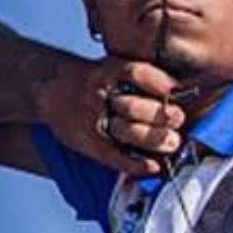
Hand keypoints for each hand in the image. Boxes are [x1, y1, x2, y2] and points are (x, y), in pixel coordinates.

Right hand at [42, 57, 185, 176]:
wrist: (52, 90)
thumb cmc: (95, 81)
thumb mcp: (114, 66)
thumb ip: (144, 76)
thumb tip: (181, 90)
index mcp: (111, 72)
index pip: (136, 73)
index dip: (159, 82)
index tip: (176, 91)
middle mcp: (102, 95)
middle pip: (134, 106)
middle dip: (160, 115)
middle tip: (178, 119)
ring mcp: (95, 119)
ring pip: (126, 132)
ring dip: (154, 140)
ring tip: (173, 142)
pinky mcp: (90, 143)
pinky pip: (115, 157)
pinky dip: (136, 164)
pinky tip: (153, 166)